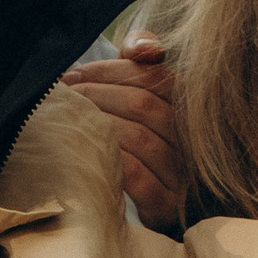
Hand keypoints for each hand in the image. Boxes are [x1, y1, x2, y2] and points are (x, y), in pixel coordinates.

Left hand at [63, 33, 187, 227]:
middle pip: (145, 106)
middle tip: (65, 97)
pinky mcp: (166, 207)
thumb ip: (140, 54)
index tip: (73, 75)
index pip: (154, 78)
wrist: (119, 206)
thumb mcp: (135, 88)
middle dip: (98, 96)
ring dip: (99, 128)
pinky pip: (138, 178)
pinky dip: (111, 162)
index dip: (110, 72)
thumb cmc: (125, 134)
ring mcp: (182, 176)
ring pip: (141, 140)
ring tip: (69, 122)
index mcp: (187, 107)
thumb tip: (147, 50)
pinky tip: (86, 154)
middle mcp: (191, 140)